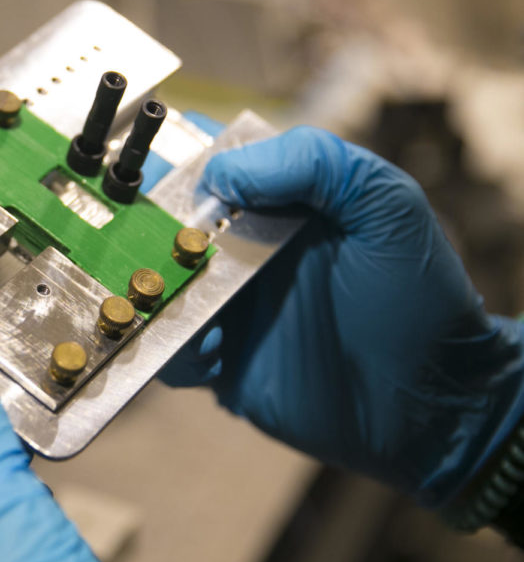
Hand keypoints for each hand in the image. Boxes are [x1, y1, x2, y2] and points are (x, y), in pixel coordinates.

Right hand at [157, 117, 523, 506]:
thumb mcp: (385, 207)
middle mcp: (246, 251)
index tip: (145, 161)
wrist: (427, 405)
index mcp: (279, 205)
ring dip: (147, 290)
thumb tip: (221, 173)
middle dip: (141, 227)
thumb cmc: (417, 299)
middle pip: (167, 225)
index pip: (214, 163)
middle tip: (134, 235)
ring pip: (159, 289)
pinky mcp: (221, 363)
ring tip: (169, 297)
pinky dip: (173, 348)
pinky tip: (209, 349)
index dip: (174, 156)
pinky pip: (173, 350)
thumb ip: (313, 164)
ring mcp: (230, 308)